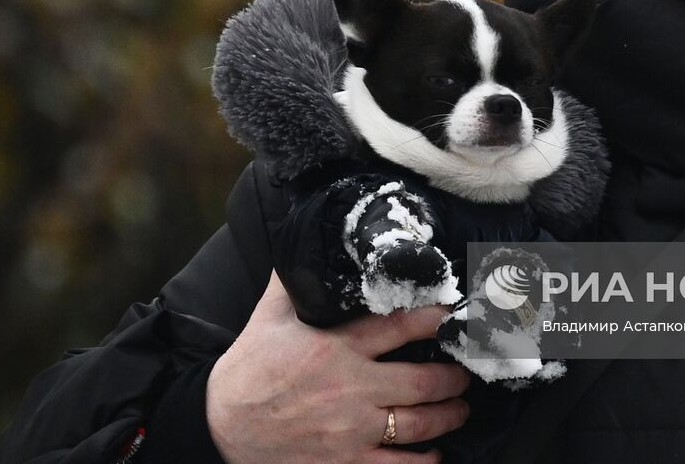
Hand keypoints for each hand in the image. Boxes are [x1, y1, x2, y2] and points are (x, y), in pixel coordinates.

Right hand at [206, 270, 471, 463]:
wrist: (219, 427)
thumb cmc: (247, 370)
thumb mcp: (268, 318)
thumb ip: (294, 283)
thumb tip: (307, 242)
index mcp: (335, 348)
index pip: (399, 326)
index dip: (435, 319)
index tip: (452, 316)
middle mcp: (351, 389)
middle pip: (424, 382)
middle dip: (454, 377)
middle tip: (464, 372)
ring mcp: (351, 431)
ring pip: (420, 424)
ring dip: (449, 415)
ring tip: (459, 407)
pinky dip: (424, 460)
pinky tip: (434, 453)